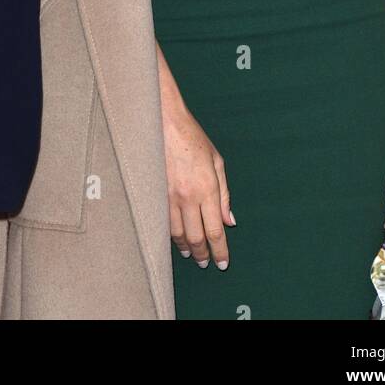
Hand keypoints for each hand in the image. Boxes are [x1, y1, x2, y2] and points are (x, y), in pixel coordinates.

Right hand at [162, 99, 233, 268]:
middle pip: (196, 238)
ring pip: (177, 234)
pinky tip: (174, 239)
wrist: (163, 122)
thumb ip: (224, 194)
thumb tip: (229, 221)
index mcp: (207, 188)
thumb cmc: (193, 138)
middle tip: (205, 263)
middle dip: (202, 255)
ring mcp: (168, 196)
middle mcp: (188, 197)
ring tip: (190, 254)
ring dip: (185, 248)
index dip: (220, 251)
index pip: (215, 230)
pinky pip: (163, 222)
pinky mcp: (154, 194)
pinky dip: (170, 235)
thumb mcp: (216, 162)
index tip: (222, 263)